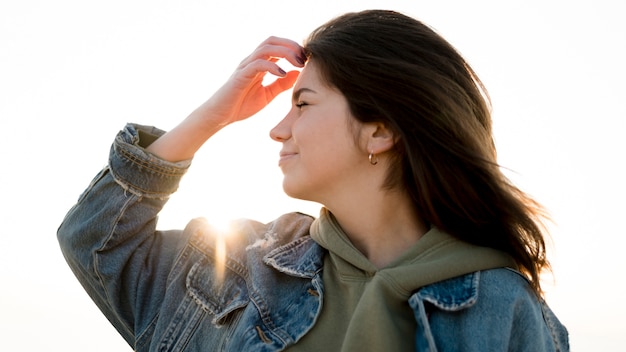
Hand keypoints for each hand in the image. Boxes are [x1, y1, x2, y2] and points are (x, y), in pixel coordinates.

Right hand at [145, 37, 304, 161]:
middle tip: (304, 57)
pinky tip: (282, 74)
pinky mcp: (240, 76)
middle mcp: (252, 61)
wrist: (220, 116)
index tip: (307, 59)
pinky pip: (258, 64)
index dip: (293, 48)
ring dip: (285, 52)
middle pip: (272, 41)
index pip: (277, 46)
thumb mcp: (268, 95)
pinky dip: (273, 66)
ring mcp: (245, 67)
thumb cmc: (241, 105)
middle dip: (291, 45)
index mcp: (259, 64)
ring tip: (298, 63)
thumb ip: (281, 84)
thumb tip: (297, 74)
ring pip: (266, 48)